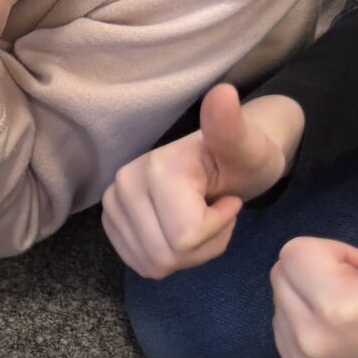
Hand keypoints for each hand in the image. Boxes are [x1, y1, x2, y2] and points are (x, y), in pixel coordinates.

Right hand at [103, 86, 303, 278]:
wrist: (224, 158)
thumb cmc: (243, 156)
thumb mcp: (247, 146)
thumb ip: (231, 126)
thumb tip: (223, 93)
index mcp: (154, 169)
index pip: (185, 239)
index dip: (217, 230)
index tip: (230, 202)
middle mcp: (122, 185)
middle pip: (164, 257)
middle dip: (202, 246)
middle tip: (218, 215)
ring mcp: (112, 205)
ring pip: (152, 265)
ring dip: (187, 254)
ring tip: (202, 221)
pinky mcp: (110, 221)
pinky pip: (141, 264)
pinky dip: (169, 256)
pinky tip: (181, 230)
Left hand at [271, 208, 357, 357]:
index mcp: (341, 311)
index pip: (295, 252)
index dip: (335, 252)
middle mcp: (313, 343)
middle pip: (282, 275)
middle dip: (319, 271)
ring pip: (280, 301)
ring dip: (312, 296)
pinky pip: (282, 329)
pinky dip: (306, 319)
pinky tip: (346, 328)